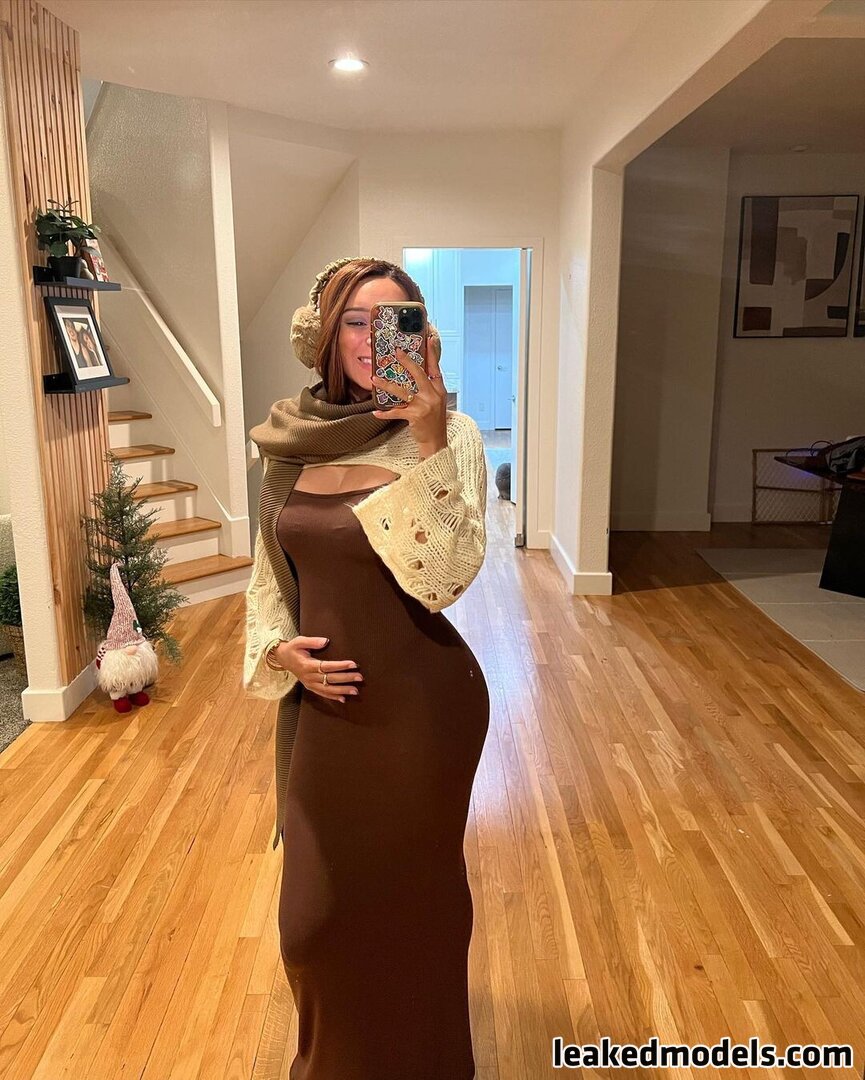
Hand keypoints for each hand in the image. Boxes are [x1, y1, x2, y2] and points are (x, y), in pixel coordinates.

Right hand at [273, 636, 363, 702]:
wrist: (282, 658)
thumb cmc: (293, 648)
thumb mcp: (299, 641)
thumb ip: (312, 641)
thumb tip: (325, 641)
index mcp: (307, 665)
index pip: (327, 666)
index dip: (341, 666)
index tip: (353, 664)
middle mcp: (309, 677)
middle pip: (330, 679)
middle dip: (346, 679)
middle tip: (360, 678)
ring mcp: (309, 683)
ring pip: (328, 689)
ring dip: (342, 690)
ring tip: (355, 691)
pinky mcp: (309, 687)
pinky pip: (322, 694)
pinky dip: (332, 697)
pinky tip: (343, 699)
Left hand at [370, 333, 447, 452]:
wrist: (435, 442)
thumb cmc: (433, 422)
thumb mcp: (435, 403)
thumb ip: (428, 389)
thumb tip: (415, 376)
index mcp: (439, 390)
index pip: (435, 368)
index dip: (432, 354)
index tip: (428, 339)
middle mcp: (433, 395)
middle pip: (419, 374)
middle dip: (407, 361)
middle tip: (397, 351)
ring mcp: (424, 405)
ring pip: (402, 391)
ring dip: (386, 385)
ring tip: (374, 379)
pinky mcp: (415, 416)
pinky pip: (396, 412)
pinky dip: (385, 413)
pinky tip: (376, 413)